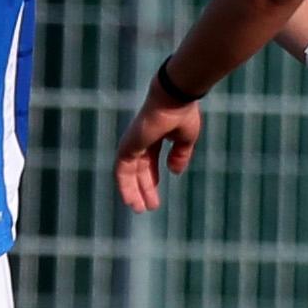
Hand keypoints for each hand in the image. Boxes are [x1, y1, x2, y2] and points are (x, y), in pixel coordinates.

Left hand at [114, 92, 202, 212]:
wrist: (174, 98)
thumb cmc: (182, 113)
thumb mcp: (186, 139)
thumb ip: (180, 155)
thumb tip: (175, 172)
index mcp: (155, 137)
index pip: (149, 163)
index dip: (151, 180)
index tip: (155, 197)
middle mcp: (141, 140)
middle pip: (138, 170)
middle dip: (143, 189)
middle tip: (148, 207)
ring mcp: (132, 143)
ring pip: (128, 173)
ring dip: (132, 192)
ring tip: (139, 209)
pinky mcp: (127, 146)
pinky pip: (121, 171)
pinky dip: (124, 186)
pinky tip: (130, 200)